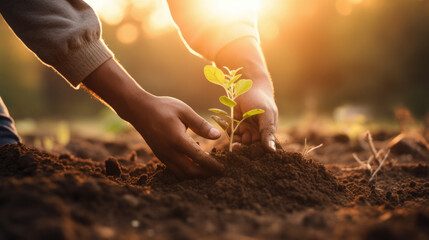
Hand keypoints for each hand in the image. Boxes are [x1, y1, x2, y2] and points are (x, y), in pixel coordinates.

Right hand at [125, 94, 224, 177]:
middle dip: (206, 174)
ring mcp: (163, 155)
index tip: (223, 170)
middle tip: (218, 174)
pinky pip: (175, 169)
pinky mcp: (160, 156)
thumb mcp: (184, 111)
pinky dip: (187, 171)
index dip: (212, 166)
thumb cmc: (163, 107)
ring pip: (182, 173)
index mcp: (177, 140)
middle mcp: (169, 152)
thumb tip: (217, 135)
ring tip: (209, 172)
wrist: (138, 109)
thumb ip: (201, 125)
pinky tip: (195, 165)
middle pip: (191, 171)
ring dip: (196, 175)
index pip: (199, 158)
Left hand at [214, 37, 277, 151]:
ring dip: (235, 140)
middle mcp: (256, 134)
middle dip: (242, 147)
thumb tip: (272, 151)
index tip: (247, 150)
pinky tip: (230, 125)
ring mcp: (245, 129)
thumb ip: (268, 132)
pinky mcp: (235, 125)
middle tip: (237, 146)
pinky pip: (231, 134)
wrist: (248, 85)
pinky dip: (230, 131)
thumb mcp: (266, 115)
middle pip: (248, 147)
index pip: (261, 149)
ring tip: (234, 134)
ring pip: (239, 142)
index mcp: (266, 133)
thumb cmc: (261, 100)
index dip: (254, 152)